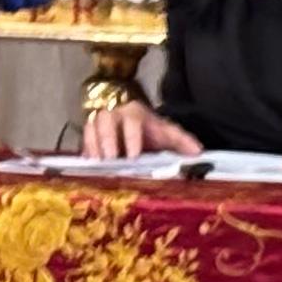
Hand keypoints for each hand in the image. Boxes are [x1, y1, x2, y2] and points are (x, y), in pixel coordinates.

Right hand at [81, 96, 202, 161]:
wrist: (136, 130)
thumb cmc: (151, 133)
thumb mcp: (167, 134)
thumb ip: (182, 141)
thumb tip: (198, 152)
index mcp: (135, 113)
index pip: (132, 121)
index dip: (132, 137)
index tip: (134, 156)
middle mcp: (115, 115)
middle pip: (105, 120)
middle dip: (107, 140)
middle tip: (111, 160)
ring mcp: (99, 124)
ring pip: (90, 127)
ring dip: (93, 146)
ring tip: (97, 165)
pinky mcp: (90, 137)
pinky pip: (83, 141)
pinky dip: (85, 154)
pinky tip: (88, 168)